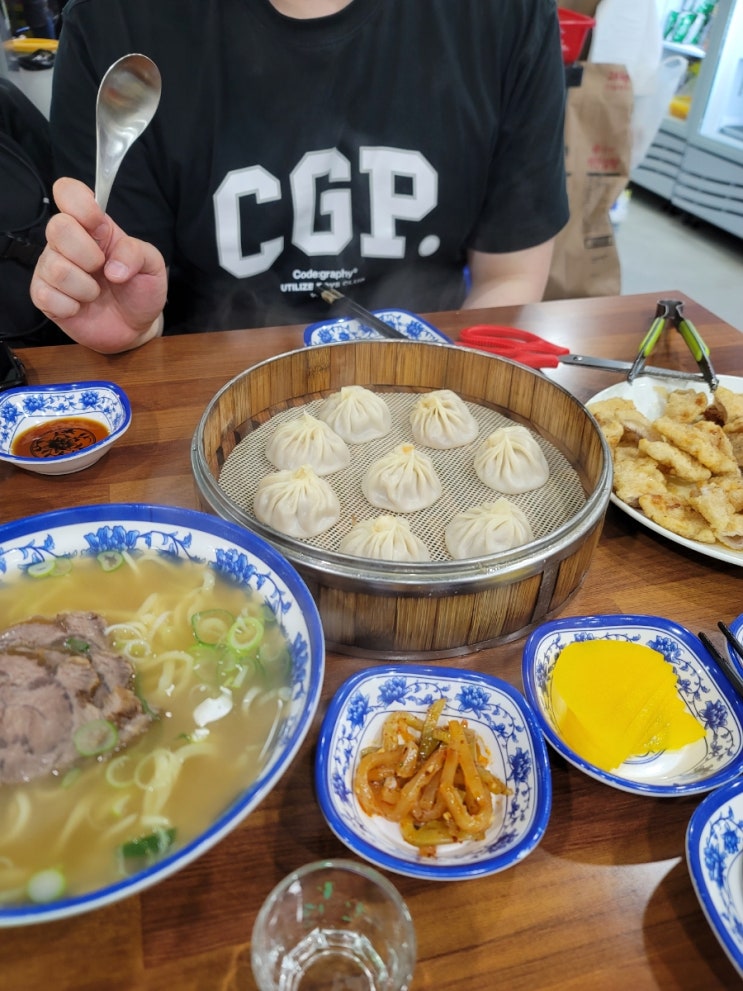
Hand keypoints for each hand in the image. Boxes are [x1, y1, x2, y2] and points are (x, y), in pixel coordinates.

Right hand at [30, 177, 167, 352]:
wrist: (134, 327)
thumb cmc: (139, 290)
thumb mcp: (153, 267)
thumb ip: (137, 253)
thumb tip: (113, 268)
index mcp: (93, 226)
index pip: (68, 192)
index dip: (79, 202)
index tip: (97, 224)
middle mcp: (68, 241)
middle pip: (58, 227)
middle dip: (87, 254)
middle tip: (102, 270)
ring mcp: (52, 267)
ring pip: (55, 267)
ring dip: (85, 287)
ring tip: (96, 293)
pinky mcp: (43, 295)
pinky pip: (47, 295)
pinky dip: (71, 306)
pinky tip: (81, 307)